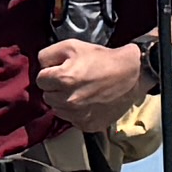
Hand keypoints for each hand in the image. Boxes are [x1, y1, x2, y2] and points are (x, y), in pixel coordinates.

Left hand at [34, 37, 154, 135]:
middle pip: (47, 96)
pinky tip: (88, 101)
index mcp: (63, 79)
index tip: (62, 71)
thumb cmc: (102, 59)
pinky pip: (71, 120)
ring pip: (57, 110)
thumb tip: (40, 66)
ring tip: (80, 91)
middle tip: (72, 80)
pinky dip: (76, 112)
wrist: (130, 75)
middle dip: (56, 88)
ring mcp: (79, 116)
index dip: (50, 73)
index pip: (40, 80)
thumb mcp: (72, 46)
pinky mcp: (88, 125)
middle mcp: (69, 100)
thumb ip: (48, 54)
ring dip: (64, 101)